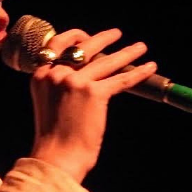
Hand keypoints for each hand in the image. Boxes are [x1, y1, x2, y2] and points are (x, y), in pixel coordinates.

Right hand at [28, 28, 157, 181]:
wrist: (56, 158)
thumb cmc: (54, 138)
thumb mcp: (48, 103)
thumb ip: (58, 86)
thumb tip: (82, 75)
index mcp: (41, 75)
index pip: (56, 46)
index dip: (73, 37)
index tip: (86, 36)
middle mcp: (56, 74)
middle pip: (84, 47)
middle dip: (103, 38)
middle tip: (117, 33)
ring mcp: (75, 81)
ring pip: (107, 61)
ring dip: (127, 52)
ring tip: (141, 47)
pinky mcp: (94, 93)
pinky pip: (121, 79)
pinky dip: (138, 73)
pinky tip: (150, 67)